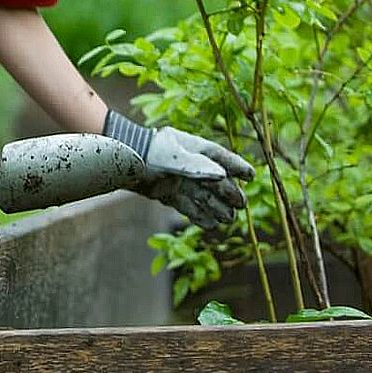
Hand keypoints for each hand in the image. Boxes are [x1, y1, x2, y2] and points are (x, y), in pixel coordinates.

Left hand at [105, 110, 254, 229]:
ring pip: (203, 196)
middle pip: (214, 180)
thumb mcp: (174, 157)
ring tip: (229, 218)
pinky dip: (199, 215)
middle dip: (229, 192)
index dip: (236, 166)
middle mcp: (188, 164)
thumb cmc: (148, 152)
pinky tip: (211, 224)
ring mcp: (178, 179)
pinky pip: (188, 206)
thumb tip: (222, 176)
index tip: (250, 175)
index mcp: (193, 147)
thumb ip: (198, 166)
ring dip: (216, 207)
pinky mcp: (167, 193)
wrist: (120, 161)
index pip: (220, 156)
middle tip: (241, 204)